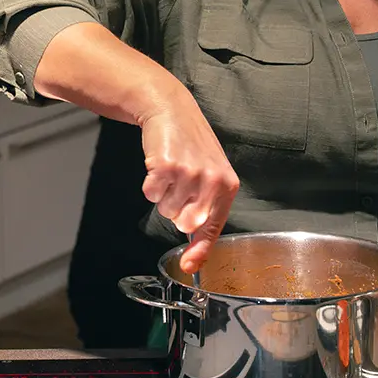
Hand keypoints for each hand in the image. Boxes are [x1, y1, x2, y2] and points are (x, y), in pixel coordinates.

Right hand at [140, 84, 238, 272]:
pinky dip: (150, 185)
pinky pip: (151, 194)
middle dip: (176, 210)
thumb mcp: (210, 175)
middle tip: (180, 186)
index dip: (200, 251)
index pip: (213, 227)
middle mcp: (210, 181)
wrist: (171, 110)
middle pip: (183, 224)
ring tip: (171, 172)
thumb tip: (195, 257)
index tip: (189, 267)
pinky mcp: (165, 166)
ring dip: (163, 195)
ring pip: (165, 210)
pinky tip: (159, 166)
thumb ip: (207, 210)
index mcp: (227, 186)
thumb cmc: (191, 145)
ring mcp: (188, 173)